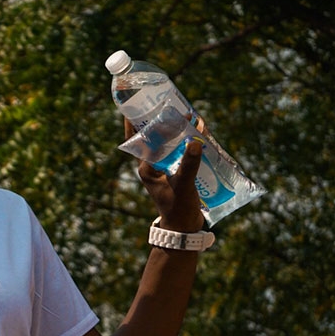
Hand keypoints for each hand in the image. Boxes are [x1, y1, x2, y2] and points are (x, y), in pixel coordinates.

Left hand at [124, 118, 205, 232]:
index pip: (137, 141)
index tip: (133, 107)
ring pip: (170, 145)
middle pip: (155, 139)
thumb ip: (189, 165)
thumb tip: (194, 141)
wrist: (184, 229)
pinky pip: (181, 153)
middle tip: (175, 108)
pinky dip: (189, 144)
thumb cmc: (178, 209)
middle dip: (164, 123)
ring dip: (179, 133)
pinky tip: (201, 136)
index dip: (134, 124)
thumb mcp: (183, 186)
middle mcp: (153, 166)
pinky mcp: (177, 172)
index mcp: (146, 167)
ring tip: (191, 118)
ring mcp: (165, 169)